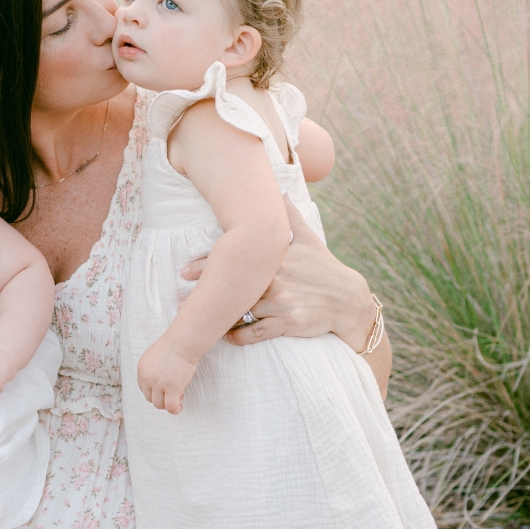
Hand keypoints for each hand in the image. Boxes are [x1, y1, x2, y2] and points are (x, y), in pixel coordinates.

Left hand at [137, 338, 197, 412]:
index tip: (165, 387)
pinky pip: (171, 407)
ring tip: (179, 397)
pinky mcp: (172, 388)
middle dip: (161, 397)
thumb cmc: (174, 345)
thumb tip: (161, 380)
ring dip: (168, 404)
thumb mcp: (155, 355)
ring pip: (158, 404)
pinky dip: (175, 410)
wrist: (183, 342)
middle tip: (174, 392)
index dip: (154, 390)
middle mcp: (147, 378)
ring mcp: (158, 384)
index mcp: (141, 369)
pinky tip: (180, 407)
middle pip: (149, 397)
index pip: (143, 387)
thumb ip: (154, 367)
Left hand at [185, 199, 373, 348]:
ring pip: (241, 311)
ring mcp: (282, 301)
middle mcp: (276, 278)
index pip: (235, 259)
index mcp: (276, 258)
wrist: (349, 300)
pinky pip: (255, 332)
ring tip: (198, 323)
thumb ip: (291, 217)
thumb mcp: (310, 240)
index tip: (184, 270)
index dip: (206, 265)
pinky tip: (225, 337)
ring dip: (219, 319)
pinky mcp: (288, 322)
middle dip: (205, 295)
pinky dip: (238, 337)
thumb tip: (280, 191)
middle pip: (232, 287)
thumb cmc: (325, 268)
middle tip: (180, 301)